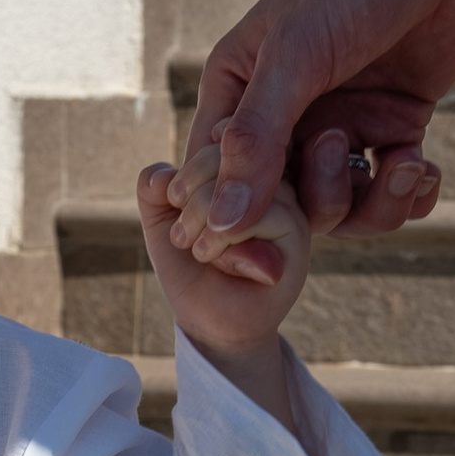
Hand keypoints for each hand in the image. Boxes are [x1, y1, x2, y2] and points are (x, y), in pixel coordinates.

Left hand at [138, 157, 311, 418]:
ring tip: (200, 251)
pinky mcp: (298, 233)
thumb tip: (164, 172)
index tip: (175, 200)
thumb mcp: (163, 222)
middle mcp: (272, 177)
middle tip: (183, 235)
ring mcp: (289, 203)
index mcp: (245, 166)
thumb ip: (155, 187)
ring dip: (205, 221)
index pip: (222, 134)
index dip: (189, 168)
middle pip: (231, 151)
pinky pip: (259, 215)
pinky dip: (224, 241)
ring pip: (245, 183)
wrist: (210, 321)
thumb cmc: (192, 268)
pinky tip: (221, 262)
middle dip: (191, 193)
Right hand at [174, 0, 454, 259]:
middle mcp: (284, 115)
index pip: (214, 177)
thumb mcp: (296, 58)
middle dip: (317, 201)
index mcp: (238, 90)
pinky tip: (423, 167)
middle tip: (343, 150)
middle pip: (281, 205)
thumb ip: (257, 142)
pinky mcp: (394, 125)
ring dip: (370, 203)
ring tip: (399, 161)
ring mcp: (341, 123)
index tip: (257, 237)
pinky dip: (408, 194)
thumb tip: (221, 224)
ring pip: (340, 209)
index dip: (231, 216)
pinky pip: (389, 192)